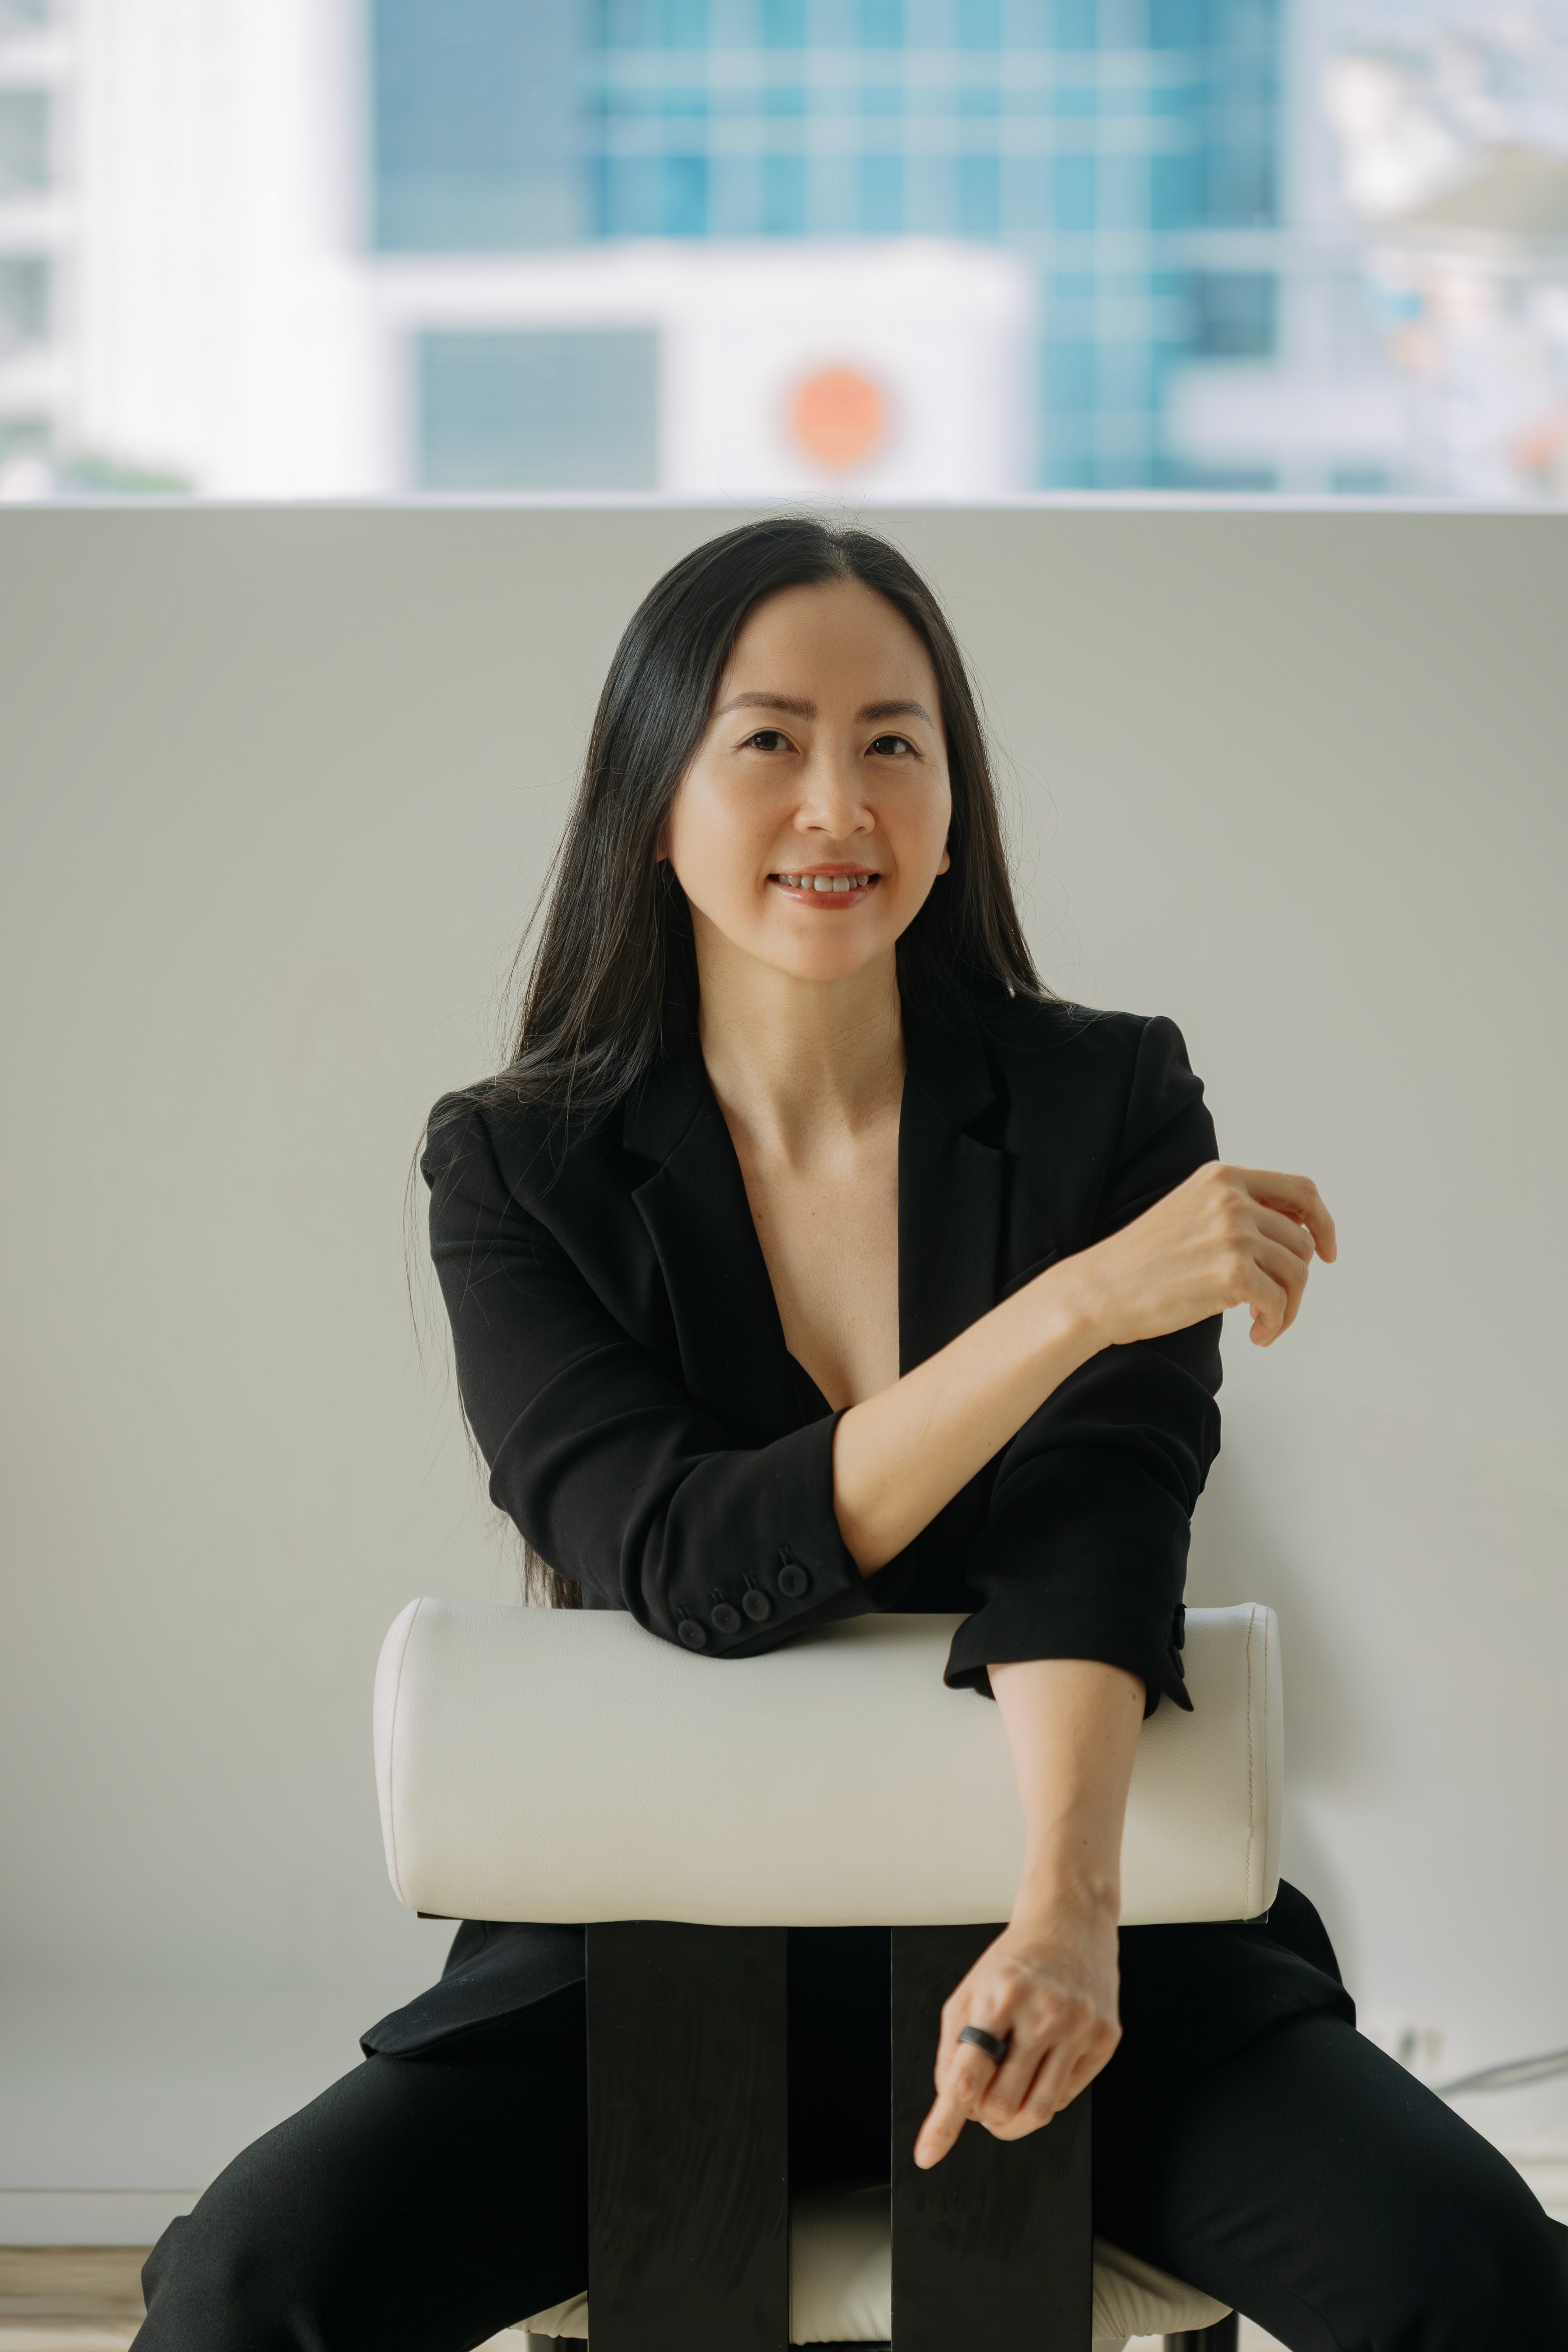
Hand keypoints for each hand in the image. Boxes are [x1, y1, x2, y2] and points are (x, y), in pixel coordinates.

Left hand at [914, 1893, 1120, 2166]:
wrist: (1072, 1922)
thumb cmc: (1015, 1960)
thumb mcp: (970, 1992)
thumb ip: (953, 2049)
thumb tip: (952, 2103)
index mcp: (1000, 1995)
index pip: (966, 2076)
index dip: (945, 2122)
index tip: (927, 2154)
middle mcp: (1043, 2011)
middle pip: (1002, 2105)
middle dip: (983, 2113)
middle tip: (981, 2096)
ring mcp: (1079, 2026)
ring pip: (1040, 2111)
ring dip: (1013, 2118)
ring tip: (1005, 2094)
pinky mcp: (1105, 2038)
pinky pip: (1068, 2096)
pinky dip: (1045, 2095)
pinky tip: (1041, 2067)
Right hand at [1067, 1161, 1336, 1350]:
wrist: (1099, 1290)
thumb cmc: (1140, 1262)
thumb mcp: (1190, 1213)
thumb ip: (1236, 1213)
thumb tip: (1292, 1239)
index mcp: (1222, 1178)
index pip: (1299, 1190)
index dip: (1322, 1222)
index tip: (1326, 1252)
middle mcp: (1232, 1199)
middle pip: (1301, 1241)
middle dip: (1296, 1280)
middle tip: (1274, 1307)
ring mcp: (1234, 1233)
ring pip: (1297, 1273)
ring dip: (1287, 1307)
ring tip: (1263, 1325)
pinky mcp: (1232, 1272)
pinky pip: (1280, 1303)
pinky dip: (1275, 1325)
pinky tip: (1256, 1336)